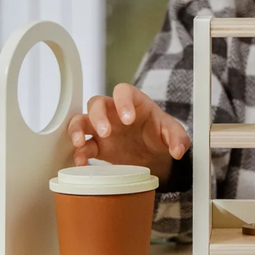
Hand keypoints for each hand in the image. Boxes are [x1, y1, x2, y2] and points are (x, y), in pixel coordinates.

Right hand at [67, 83, 189, 185]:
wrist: (153, 154)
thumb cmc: (158, 134)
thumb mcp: (173, 133)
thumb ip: (178, 138)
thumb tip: (178, 150)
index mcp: (133, 102)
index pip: (123, 91)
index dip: (123, 102)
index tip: (128, 119)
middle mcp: (113, 112)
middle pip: (96, 103)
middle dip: (98, 116)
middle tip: (106, 132)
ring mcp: (102, 128)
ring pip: (81, 120)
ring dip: (76, 130)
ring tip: (79, 143)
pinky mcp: (97, 146)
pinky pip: (82, 146)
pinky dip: (78, 153)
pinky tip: (81, 163)